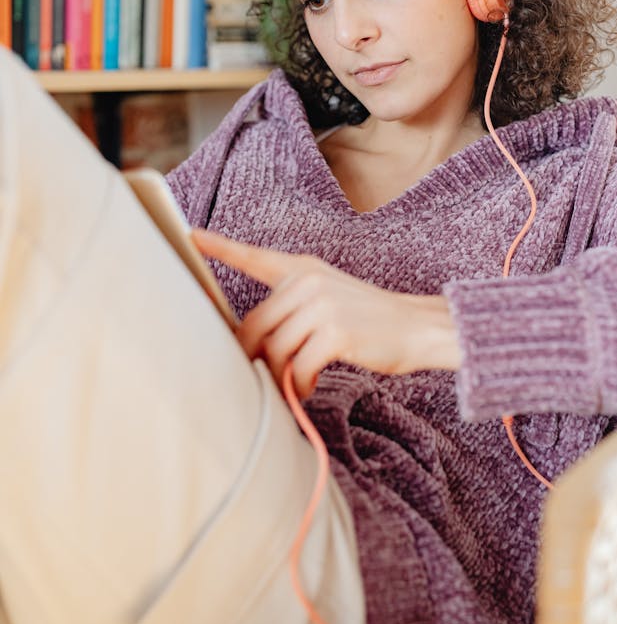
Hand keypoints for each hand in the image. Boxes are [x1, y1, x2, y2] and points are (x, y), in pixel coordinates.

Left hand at [192, 229, 460, 397]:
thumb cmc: (369, 321)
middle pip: (254, 325)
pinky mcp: (335, 332)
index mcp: (303, 269)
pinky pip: (298, 367)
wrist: (417, 327)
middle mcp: (308, 281)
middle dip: (252, 357)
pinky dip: (299, 385)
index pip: (255, 257)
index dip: (221, 247)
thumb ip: (291, 310)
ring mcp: (322, 305)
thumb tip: (250, 346)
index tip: (191, 235)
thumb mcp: (329, 299)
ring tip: (295, 385)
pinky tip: (308, 388)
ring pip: (274, 349)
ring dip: (279, 376)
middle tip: (261, 376)